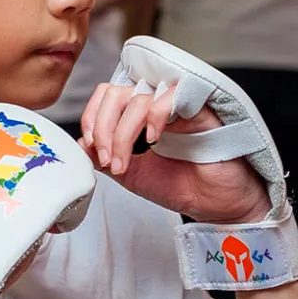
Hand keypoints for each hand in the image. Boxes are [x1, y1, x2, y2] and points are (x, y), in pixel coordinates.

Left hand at [80, 81, 270, 223]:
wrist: (217, 206)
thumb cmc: (182, 186)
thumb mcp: (132, 175)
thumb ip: (106, 157)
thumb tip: (80, 143)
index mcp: (139, 116)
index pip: (107, 95)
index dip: (92, 117)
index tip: (92, 146)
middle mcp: (156, 105)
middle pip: (116, 92)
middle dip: (103, 127)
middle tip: (107, 158)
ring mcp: (178, 105)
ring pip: (137, 97)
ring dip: (122, 133)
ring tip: (125, 164)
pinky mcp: (200, 108)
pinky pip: (170, 96)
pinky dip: (154, 117)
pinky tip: (153, 140)